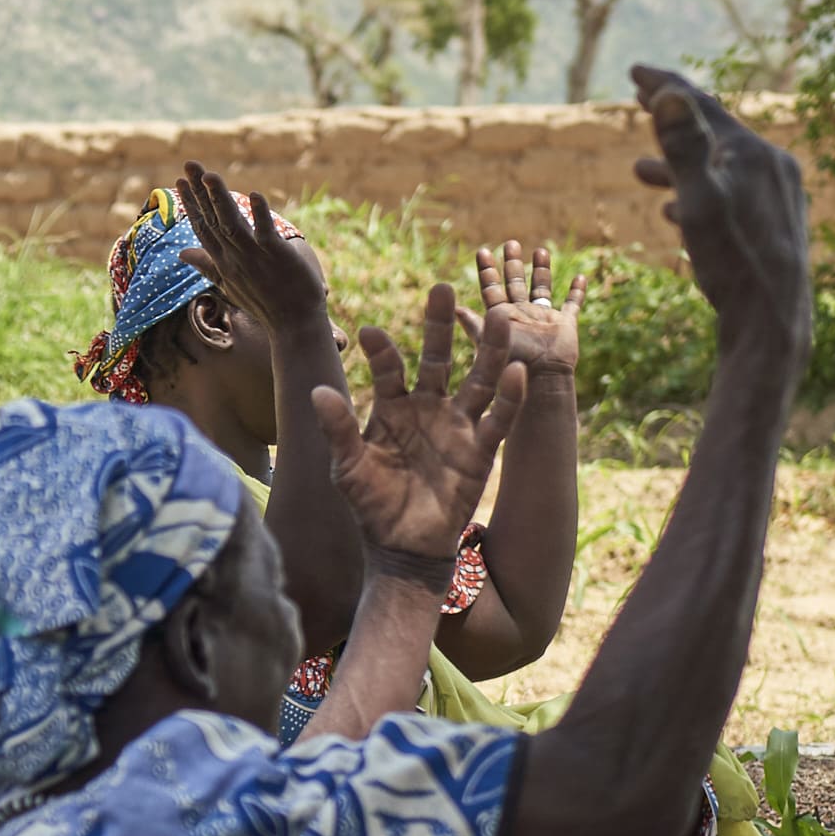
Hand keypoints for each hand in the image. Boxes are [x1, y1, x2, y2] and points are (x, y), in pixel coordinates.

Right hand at [171, 166, 330, 345]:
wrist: (293, 325)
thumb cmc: (263, 302)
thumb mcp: (228, 282)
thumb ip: (205, 264)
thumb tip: (181, 253)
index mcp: (223, 260)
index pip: (203, 226)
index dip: (192, 203)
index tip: (180, 180)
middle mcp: (234, 256)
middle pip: (213, 219)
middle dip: (200, 191)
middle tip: (189, 164)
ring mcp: (253, 256)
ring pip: (232, 223)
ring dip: (221, 198)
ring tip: (211, 175)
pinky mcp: (276, 255)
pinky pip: (265, 233)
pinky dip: (260, 215)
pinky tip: (255, 195)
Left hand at [308, 286, 526, 577]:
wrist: (402, 546)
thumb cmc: (371, 505)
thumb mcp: (347, 466)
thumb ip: (338, 429)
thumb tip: (318, 391)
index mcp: (393, 408)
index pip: (391, 369)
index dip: (383, 351)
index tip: (370, 333)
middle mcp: (428, 408)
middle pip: (438, 359)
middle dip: (440, 326)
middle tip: (442, 289)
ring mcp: (457, 426)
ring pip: (477, 379)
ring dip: (488, 350)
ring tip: (497, 317)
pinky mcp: (480, 449)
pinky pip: (498, 419)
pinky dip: (508, 397)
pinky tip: (516, 371)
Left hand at [472, 240, 590, 396]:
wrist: (540, 380)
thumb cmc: (511, 364)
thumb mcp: (489, 343)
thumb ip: (474, 326)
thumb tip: (454, 309)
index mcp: (501, 317)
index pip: (491, 288)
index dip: (487, 270)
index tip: (482, 250)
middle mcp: (521, 315)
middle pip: (515, 283)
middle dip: (512, 263)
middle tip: (510, 242)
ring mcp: (543, 319)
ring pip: (542, 288)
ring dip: (541, 270)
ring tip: (540, 250)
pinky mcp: (564, 324)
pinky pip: (572, 305)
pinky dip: (577, 292)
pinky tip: (580, 277)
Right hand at [626, 67, 812, 336]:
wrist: (773, 322)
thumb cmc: (733, 264)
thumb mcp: (699, 201)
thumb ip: (683, 145)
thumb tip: (668, 93)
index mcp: (751, 152)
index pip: (701, 105)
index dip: (664, 86)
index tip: (635, 71)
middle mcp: (772, 164)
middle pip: (714, 131)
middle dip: (673, 120)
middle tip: (640, 102)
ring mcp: (779, 194)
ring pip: (721, 167)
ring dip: (680, 164)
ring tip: (639, 170)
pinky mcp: (778, 222)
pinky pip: (732, 195)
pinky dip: (700, 194)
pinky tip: (675, 214)